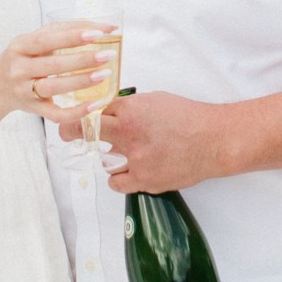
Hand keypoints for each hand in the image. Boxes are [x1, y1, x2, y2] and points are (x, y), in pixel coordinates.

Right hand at [0, 22, 119, 126]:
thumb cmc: (23, 58)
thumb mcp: (34, 40)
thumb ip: (64, 31)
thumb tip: (104, 26)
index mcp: (20, 46)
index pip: (47, 39)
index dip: (72, 36)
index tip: (97, 33)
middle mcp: (19, 68)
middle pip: (52, 65)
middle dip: (82, 60)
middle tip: (107, 55)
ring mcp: (24, 91)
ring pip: (53, 88)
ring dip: (80, 82)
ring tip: (104, 74)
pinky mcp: (33, 109)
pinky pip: (55, 114)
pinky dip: (76, 112)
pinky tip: (95, 103)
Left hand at [60, 92, 226, 193]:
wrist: (214, 141)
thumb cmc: (189, 117)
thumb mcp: (155, 99)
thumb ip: (130, 105)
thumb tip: (110, 109)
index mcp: (131, 110)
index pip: (93, 110)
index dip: (85, 112)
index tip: (74, 115)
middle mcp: (129, 134)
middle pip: (84, 133)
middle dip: (70, 131)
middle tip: (66, 133)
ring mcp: (135, 160)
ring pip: (102, 161)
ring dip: (106, 157)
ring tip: (120, 153)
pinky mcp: (144, 180)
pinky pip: (116, 182)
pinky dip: (118, 178)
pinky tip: (126, 171)